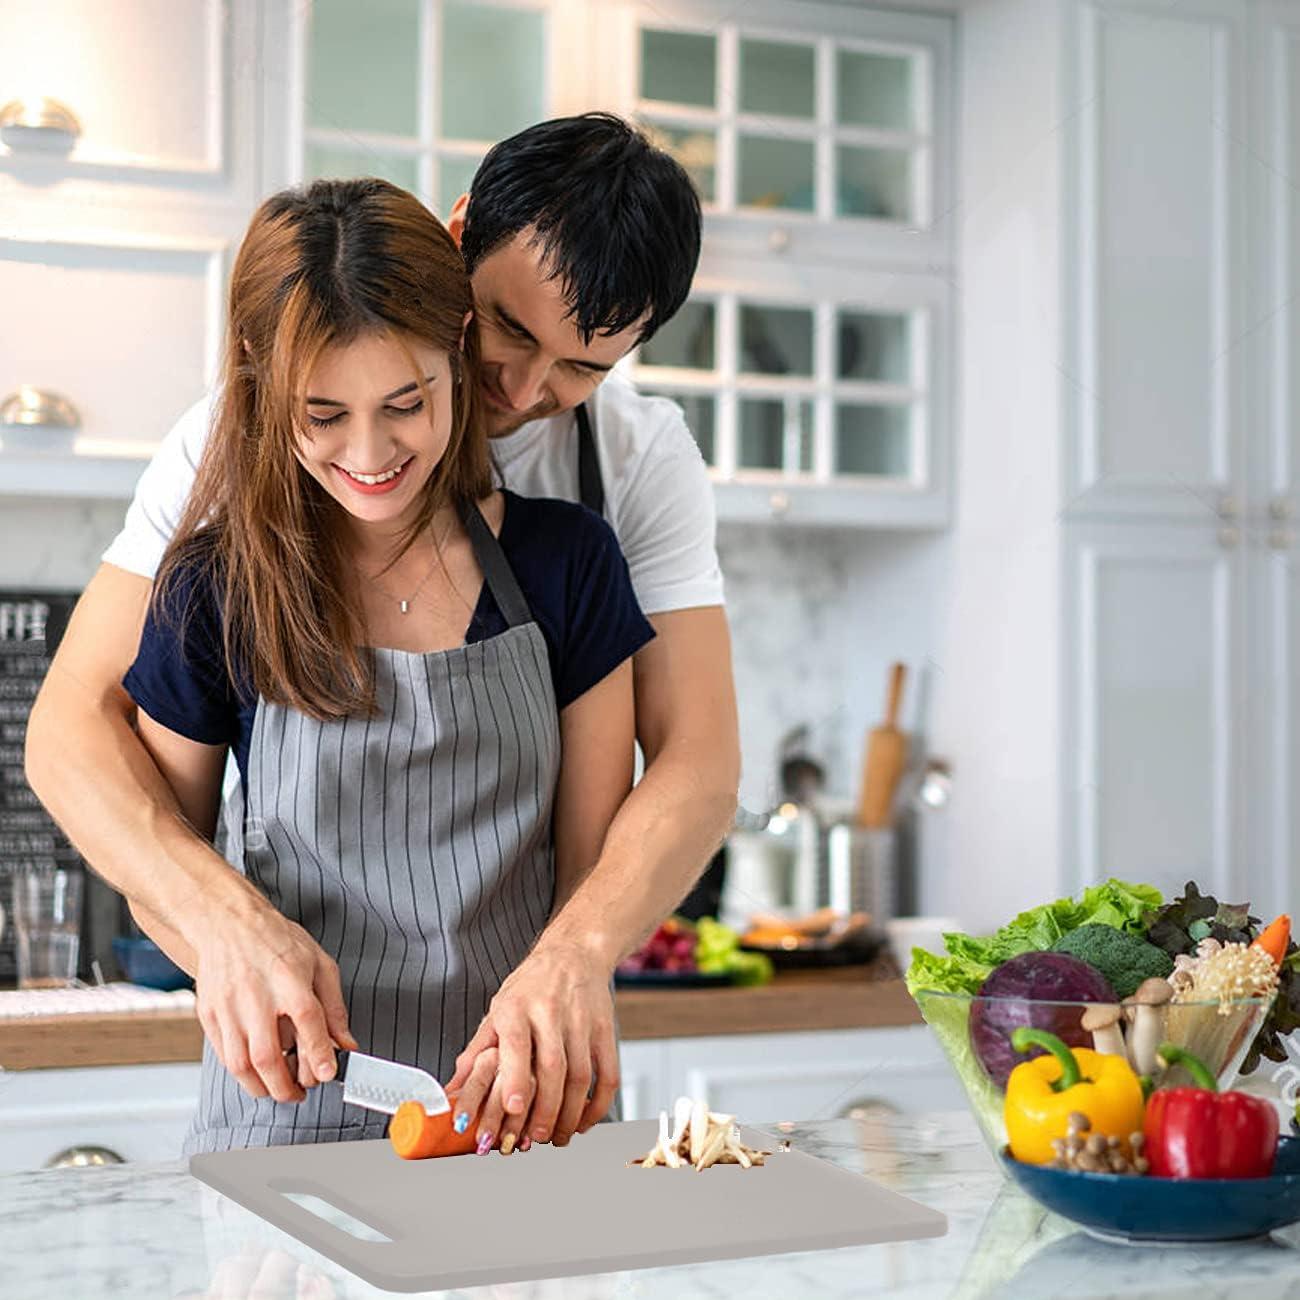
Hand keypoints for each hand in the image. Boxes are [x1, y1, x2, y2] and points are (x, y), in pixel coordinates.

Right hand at [189, 898, 357, 1103]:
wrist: (229, 923)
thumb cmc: (276, 941)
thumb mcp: (319, 964)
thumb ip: (334, 1007)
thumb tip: (346, 1043)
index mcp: (288, 978)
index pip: (306, 1020)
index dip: (319, 1052)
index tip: (327, 1074)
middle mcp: (255, 995)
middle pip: (267, 1054)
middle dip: (286, 1086)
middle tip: (300, 1092)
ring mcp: (227, 1007)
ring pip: (240, 1064)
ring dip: (262, 1087)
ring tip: (279, 1089)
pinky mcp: (208, 1015)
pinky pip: (223, 1056)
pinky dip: (241, 1073)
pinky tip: (257, 1073)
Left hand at [447, 939, 618, 1147]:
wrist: (574, 952)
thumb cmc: (531, 986)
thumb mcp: (498, 1010)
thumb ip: (476, 1053)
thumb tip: (450, 1091)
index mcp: (517, 1007)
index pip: (517, 1044)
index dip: (517, 1078)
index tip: (514, 1108)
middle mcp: (550, 1012)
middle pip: (553, 1067)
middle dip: (545, 1109)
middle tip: (534, 1138)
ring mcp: (581, 1021)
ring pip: (581, 1075)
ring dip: (570, 1113)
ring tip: (557, 1137)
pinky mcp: (605, 1029)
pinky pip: (608, 1074)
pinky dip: (598, 1104)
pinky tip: (585, 1120)